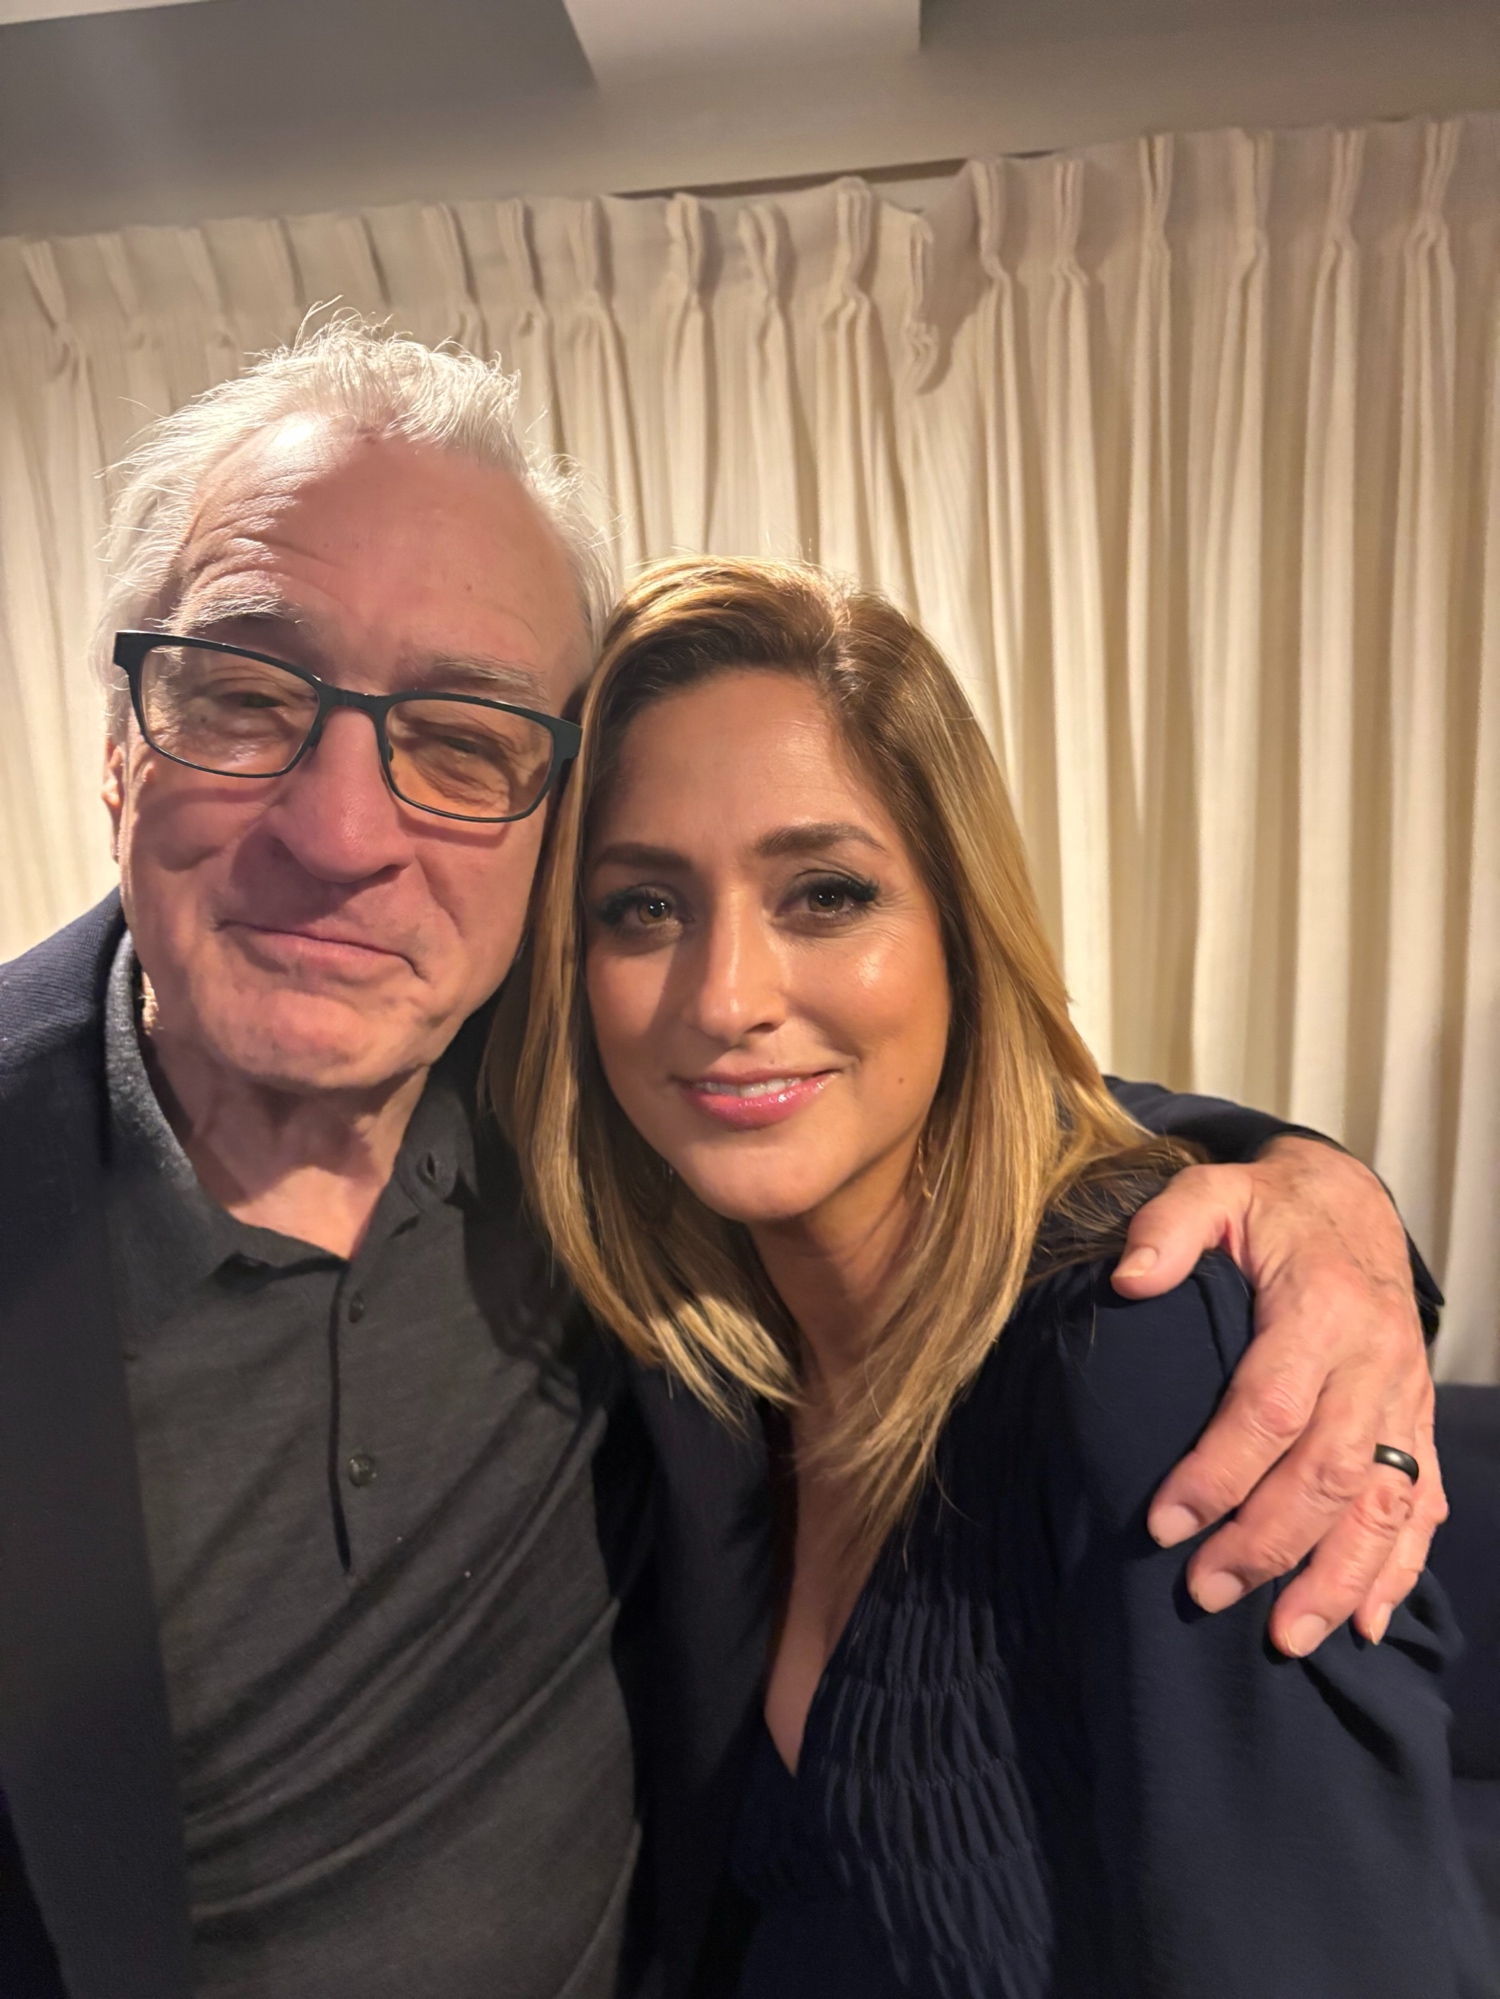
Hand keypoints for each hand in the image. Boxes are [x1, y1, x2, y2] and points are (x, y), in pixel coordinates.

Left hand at [1113, 1137, 1444, 1657]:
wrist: (1352, 1204)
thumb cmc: (1268, 1209)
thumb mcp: (1211, 1191)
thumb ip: (1166, 1227)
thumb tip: (1128, 1280)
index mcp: (1320, 1308)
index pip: (1269, 1408)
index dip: (1218, 1473)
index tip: (1162, 1523)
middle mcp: (1375, 1361)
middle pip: (1327, 1472)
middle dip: (1268, 1544)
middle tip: (1205, 1593)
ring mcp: (1406, 1398)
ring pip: (1385, 1504)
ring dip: (1338, 1578)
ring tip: (1286, 1638)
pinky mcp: (1419, 1424)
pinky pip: (1422, 1505)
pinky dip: (1398, 1569)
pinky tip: (1364, 1622)